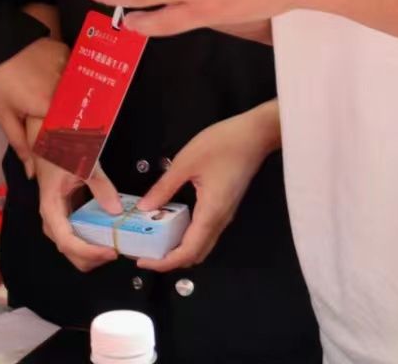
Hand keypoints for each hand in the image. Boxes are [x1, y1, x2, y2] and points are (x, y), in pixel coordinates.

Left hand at [0, 36, 67, 164]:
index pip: (72, 130)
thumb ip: (20, 144)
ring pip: (79, 90)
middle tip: (73, 132)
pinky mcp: (66, 51)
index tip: (76, 152)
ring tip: (68, 109)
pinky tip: (63, 86)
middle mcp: (65, 86)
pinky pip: (75, 72)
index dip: (74, 142)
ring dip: (75, 101)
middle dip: (76, 122)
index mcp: (49, 105)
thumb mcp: (3, 114)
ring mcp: (67, 65)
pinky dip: (70, 81)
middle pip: (78, 110)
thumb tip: (32, 174)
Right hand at [30, 116, 123, 272]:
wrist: (47, 135)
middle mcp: (50, 218)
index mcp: (51, 207)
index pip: (67, 242)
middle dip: (92, 258)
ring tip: (113, 245)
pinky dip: (90, 241)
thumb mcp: (84, 165)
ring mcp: (56, 217)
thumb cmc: (61, 148)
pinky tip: (106, 235)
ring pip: (71, 247)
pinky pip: (75, 236)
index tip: (111, 252)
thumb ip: (101, 188)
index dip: (89, 252)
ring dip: (91, 252)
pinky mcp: (63, 213)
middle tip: (116, 251)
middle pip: (68, 251)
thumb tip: (117, 210)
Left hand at [133, 101, 280, 271]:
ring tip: (153, 239)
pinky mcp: (224, 206)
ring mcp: (224, 214)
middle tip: (143, 251)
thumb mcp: (185, 163)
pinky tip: (169, 222)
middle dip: (169, 259)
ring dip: (178, 248)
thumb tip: (144, 208)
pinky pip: (205, 231)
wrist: (255, 135)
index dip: (165, 262)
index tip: (142, 261)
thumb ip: (164, 188)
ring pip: (201, 244)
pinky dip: (186, 235)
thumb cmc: (222, 145)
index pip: (187, 252)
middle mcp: (219, 221)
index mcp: (210, 214)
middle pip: (195, 254)